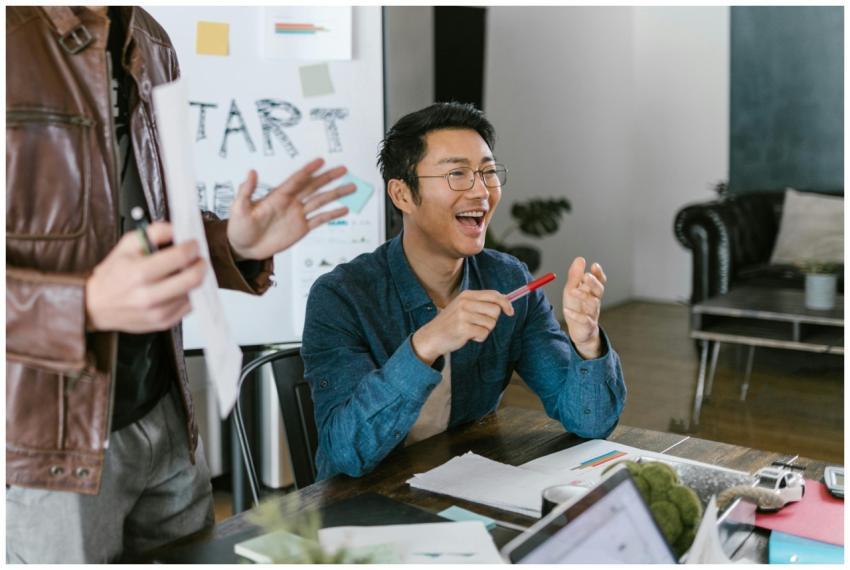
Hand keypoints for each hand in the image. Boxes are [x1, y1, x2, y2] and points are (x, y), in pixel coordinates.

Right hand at [85, 223, 205, 332]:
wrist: (96, 306)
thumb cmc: (112, 276)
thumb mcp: (126, 246)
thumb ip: (153, 232)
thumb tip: (175, 229)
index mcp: (139, 273)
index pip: (180, 257)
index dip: (192, 247)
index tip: (192, 244)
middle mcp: (149, 296)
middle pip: (193, 278)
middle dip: (200, 264)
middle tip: (198, 258)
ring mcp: (158, 312)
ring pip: (194, 293)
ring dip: (195, 280)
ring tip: (187, 272)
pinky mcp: (164, 323)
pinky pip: (189, 307)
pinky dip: (189, 294)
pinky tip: (180, 287)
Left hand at [226, 158, 356, 260]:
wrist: (243, 247)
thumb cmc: (238, 227)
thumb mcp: (238, 208)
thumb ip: (246, 191)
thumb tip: (251, 172)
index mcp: (277, 196)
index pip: (296, 180)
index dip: (308, 170)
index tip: (320, 161)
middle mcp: (291, 202)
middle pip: (313, 187)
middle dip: (328, 178)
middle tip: (343, 169)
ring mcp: (298, 215)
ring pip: (320, 201)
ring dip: (336, 194)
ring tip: (351, 187)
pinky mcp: (301, 228)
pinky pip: (319, 220)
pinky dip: (332, 214)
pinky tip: (344, 210)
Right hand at [411, 290, 514, 364]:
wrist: (431, 336)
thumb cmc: (451, 323)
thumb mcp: (463, 307)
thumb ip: (480, 303)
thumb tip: (504, 302)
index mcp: (467, 295)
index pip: (494, 295)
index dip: (505, 303)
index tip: (510, 312)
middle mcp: (465, 302)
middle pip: (495, 310)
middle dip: (491, 320)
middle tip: (478, 324)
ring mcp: (463, 315)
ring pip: (491, 323)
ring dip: (484, 330)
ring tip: (471, 330)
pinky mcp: (463, 328)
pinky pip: (484, 333)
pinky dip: (479, 338)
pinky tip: (468, 336)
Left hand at [562, 257, 606, 358]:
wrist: (578, 330)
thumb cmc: (576, 307)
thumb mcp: (572, 289)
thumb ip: (575, 276)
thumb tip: (580, 259)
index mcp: (591, 291)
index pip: (599, 280)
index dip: (598, 274)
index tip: (595, 266)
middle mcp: (594, 301)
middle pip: (599, 290)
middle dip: (594, 282)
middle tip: (586, 276)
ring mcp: (592, 313)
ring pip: (593, 304)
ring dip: (583, 296)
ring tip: (572, 291)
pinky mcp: (588, 325)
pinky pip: (584, 320)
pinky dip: (576, 315)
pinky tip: (567, 311)